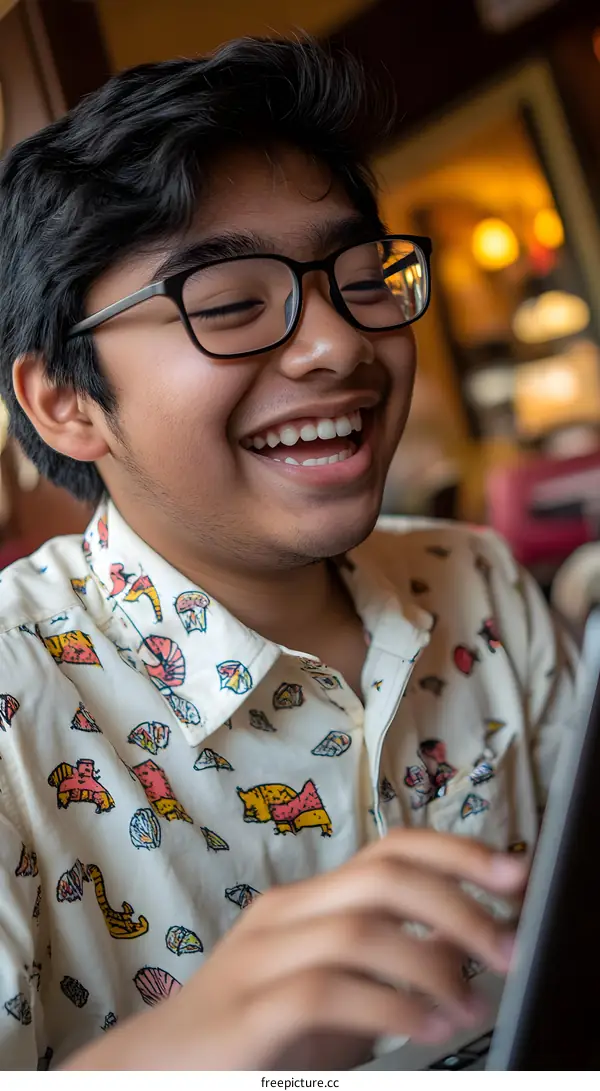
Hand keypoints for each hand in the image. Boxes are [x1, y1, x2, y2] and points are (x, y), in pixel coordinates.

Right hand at [65, 829, 526, 1070]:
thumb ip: (385, 965)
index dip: (457, 853)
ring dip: (431, 966)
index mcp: (307, 902)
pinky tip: (422, 1030)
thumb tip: (463, 953)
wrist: (155, 1069)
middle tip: (506, 949)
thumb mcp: (331, 991)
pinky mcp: (248, 1014)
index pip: (390, 849)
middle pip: (383, 876)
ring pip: (360, 928)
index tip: (515, 875)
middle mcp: (285, 915)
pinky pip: (327, 992)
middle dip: (458, 904)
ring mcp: (261, 959)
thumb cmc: (252, 1032)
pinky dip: (388, 1008)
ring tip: (468, 1006)